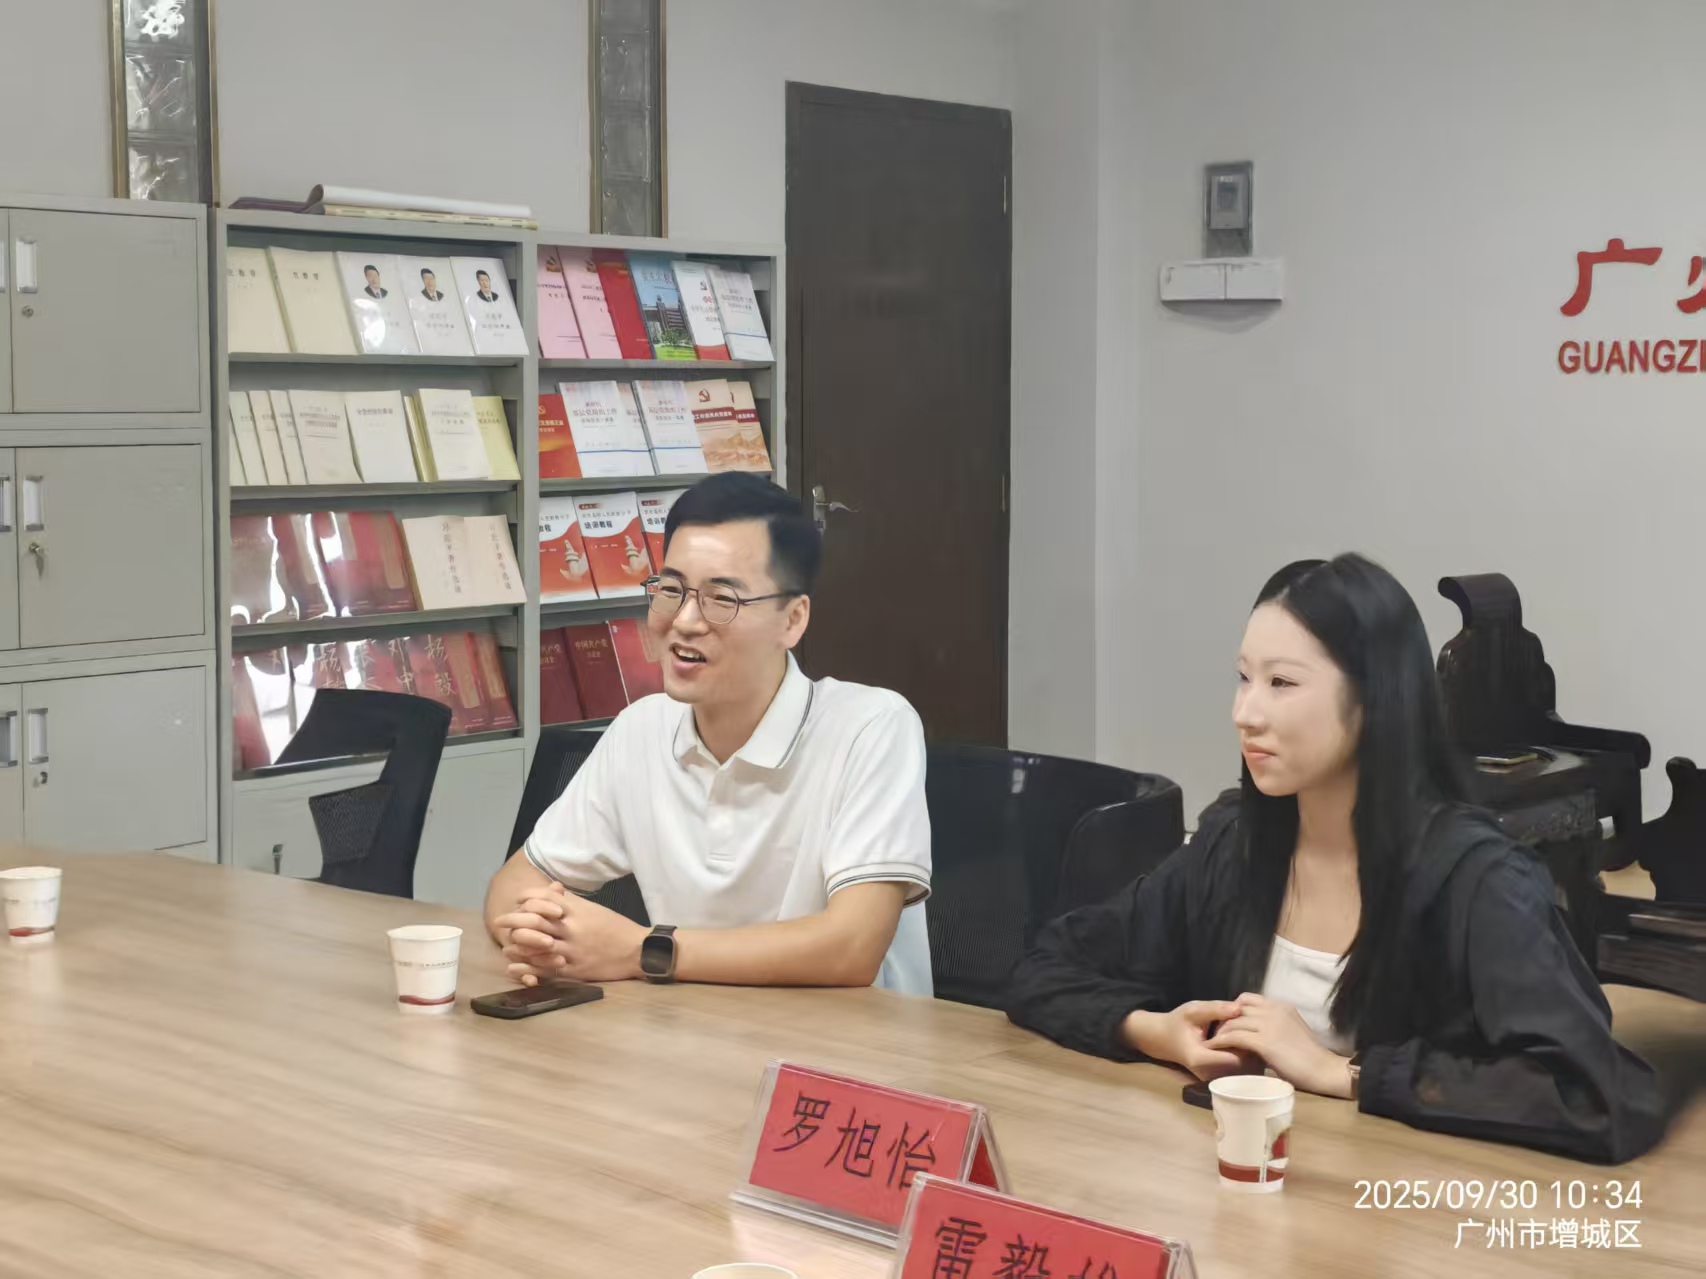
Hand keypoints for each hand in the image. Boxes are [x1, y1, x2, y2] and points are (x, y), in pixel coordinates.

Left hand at [492, 884, 647, 985]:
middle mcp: (571, 927)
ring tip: (506, 944)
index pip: (544, 898)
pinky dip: (527, 967)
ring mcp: (572, 949)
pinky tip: (515, 967)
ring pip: (536, 945)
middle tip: (499, 921)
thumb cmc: (616, 927)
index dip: (526, 899)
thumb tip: (553, 890)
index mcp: (577, 910)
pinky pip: (545, 968)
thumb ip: (572, 901)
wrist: (637, 950)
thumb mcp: (594, 909)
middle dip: (513, 920)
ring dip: (517, 944)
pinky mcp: (574, 969)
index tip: (516, 902)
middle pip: (534, 920)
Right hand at [1123, 1000, 1257, 1080]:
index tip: (1253, 1029)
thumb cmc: (1177, 1023)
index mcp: (1201, 1058)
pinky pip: (1237, 1069)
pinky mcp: (1217, 1077)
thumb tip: (1239, 1007)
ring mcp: (1213, 1078)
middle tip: (1259, 1030)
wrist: (1162, 1039)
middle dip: (1252, 1048)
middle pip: (1242, 1066)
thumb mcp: (1193, 1010)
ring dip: (1250, 1053)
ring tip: (1255, 1035)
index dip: (1246, 1044)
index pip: (1235, 1057)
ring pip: (1242, 1069)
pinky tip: (1246, 1041)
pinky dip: (1244, 1055)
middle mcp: (1208, 1073)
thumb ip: (1215, 1009)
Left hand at [1205, 992, 1353, 1096]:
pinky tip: (1214, 1048)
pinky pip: (1234, 1036)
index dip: (1234, 1010)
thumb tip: (1257, 1030)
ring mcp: (1269, 1024)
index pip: (1248, 999)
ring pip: (1233, 1021)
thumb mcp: (1292, 1030)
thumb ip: (1275, 1024)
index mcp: (1281, 1006)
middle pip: (1237, 1007)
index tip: (1228, 1022)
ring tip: (1212, 1041)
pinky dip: (1221, 1042)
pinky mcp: (1264, 1041)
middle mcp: (1273, 1010)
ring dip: (1219, 1031)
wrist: (1323, 1070)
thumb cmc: (1310, 1056)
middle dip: (1223, 1019)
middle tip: (1215, 1032)